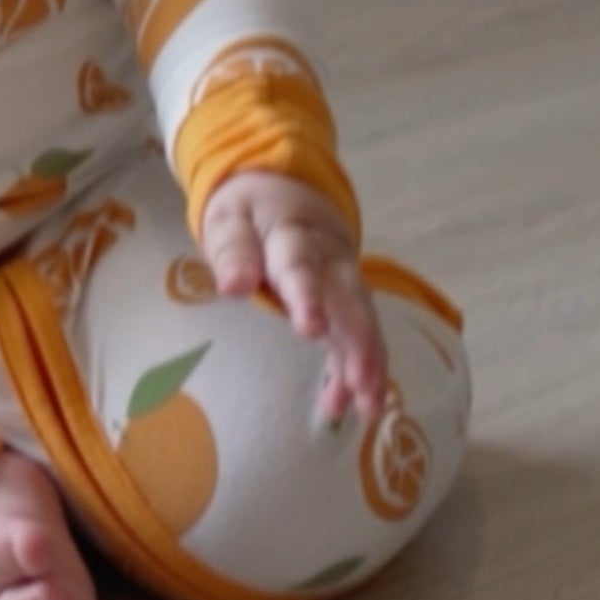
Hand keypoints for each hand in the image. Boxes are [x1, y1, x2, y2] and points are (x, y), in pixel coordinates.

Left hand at [199, 171, 387, 425]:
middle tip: (361, 384)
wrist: (285, 191)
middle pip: (349, 300)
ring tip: (370, 407)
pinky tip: (356, 406)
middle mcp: (329, 261)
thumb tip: (234, 286)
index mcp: (293, 236)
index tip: (311, 329)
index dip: (307, 297)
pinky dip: (361, 369)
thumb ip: (233, 251)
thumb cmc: (250, 213)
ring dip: (369, 363)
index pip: (300, 266)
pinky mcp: (347, 303)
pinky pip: (359, 336)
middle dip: (358, 343)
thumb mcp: (230, 221)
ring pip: (363, 322)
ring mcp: (343, 283)